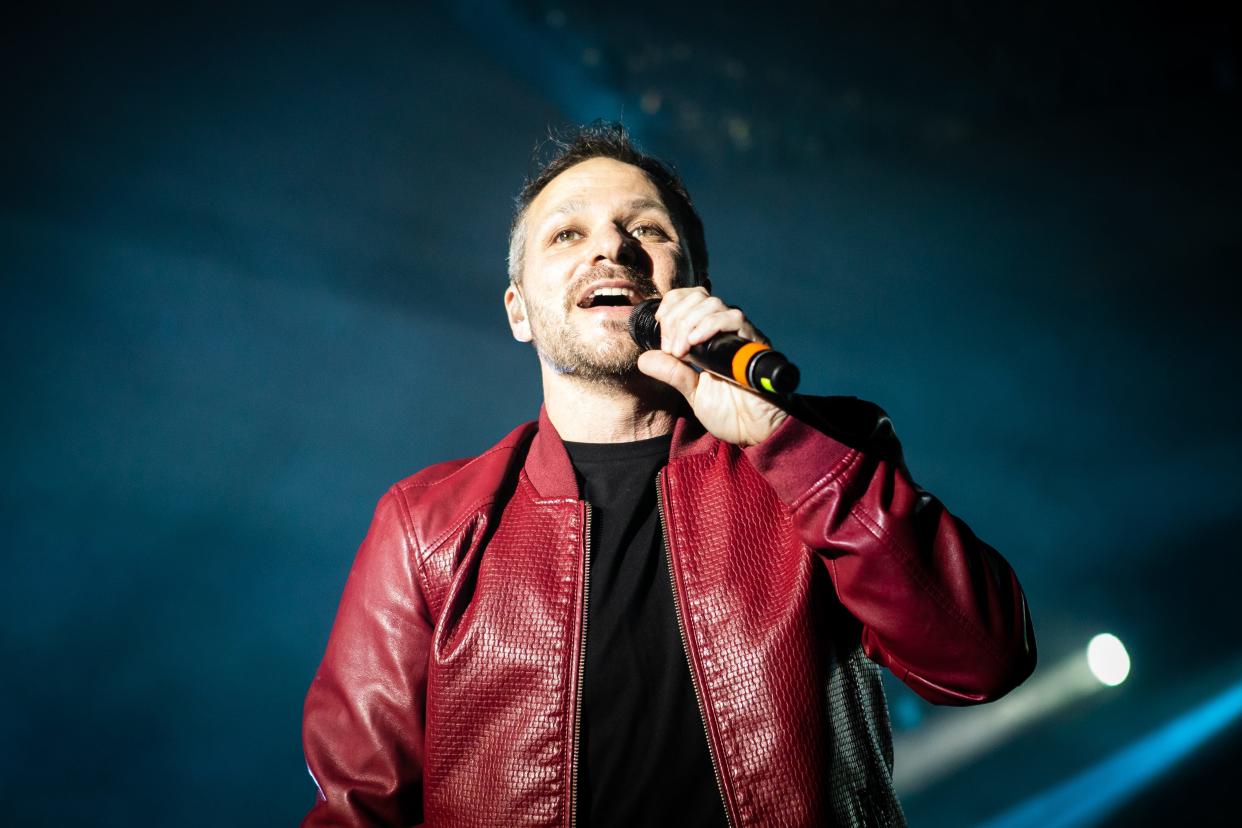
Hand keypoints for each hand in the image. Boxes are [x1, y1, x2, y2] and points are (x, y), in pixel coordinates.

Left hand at [636, 287, 787, 446]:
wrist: (754, 431)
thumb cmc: (728, 413)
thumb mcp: (691, 391)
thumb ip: (672, 373)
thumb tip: (644, 359)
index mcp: (708, 337)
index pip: (691, 299)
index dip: (673, 303)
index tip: (660, 322)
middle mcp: (725, 331)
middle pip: (698, 297)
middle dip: (676, 318)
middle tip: (671, 348)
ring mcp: (740, 335)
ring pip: (713, 304)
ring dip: (689, 322)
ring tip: (681, 350)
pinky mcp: (754, 343)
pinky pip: (734, 319)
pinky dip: (710, 325)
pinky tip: (696, 341)